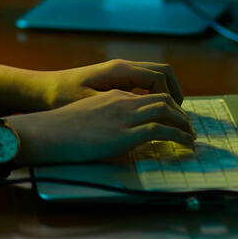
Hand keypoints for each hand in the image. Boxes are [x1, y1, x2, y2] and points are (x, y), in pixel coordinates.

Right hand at [13, 90, 194, 164]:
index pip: (147, 95)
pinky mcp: (125, 133)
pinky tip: (184, 144)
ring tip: (190, 136)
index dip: (165, 106)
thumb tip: (115, 132)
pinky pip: (161, 130)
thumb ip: (105, 118)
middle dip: (180, 113)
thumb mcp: (86, 115)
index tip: (172, 119)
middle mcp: (122, 100)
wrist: (47, 132)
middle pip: (162, 98)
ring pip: (166, 110)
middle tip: (187, 127)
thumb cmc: (60, 127)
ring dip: (183, 123)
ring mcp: (124, 115)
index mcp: (113, 94)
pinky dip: (178, 136)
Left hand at [37, 59, 184, 109]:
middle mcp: (123, 66)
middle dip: (175, 92)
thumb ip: (118, 107)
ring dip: (166, 93)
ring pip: (155, 75)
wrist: (44, 88)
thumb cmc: (63, 97)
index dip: (170, 97)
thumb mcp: (89, 104)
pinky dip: (155, 93)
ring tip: (171, 116)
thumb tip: (144, 113)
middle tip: (180, 117)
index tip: (174, 118)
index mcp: (119, 70)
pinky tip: (152, 114)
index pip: (159, 77)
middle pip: (163, 71)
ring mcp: (120, 71)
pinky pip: (144, 81)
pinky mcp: (116, 78)